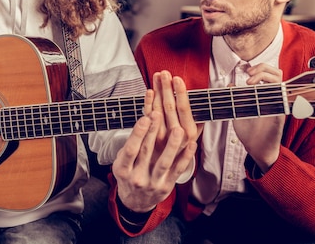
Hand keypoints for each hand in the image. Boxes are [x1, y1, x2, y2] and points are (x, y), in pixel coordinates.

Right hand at [112, 71, 197, 212]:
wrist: (135, 202)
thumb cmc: (129, 173)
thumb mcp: (122, 161)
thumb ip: (131, 143)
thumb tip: (144, 116)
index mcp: (123, 168)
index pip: (131, 149)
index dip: (138, 133)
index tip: (145, 117)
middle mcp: (137, 176)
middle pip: (146, 151)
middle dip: (153, 131)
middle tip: (159, 113)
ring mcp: (153, 182)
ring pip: (163, 162)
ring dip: (172, 145)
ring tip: (178, 130)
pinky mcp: (167, 186)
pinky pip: (177, 170)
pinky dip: (185, 157)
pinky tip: (191, 145)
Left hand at [144, 71, 201, 154]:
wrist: (163, 173)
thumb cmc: (180, 150)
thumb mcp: (194, 137)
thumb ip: (197, 122)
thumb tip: (200, 102)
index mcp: (189, 133)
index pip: (184, 109)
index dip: (180, 93)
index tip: (177, 79)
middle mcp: (175, 136)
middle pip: (169, 107)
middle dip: (166, 88)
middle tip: (164, 73)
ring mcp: (159, 138)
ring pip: (157, 110)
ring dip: (157, 91)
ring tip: (156, 77)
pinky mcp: (146, 139)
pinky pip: (146, 118)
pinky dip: (146, 103)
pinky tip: (149, 92)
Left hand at [232, 63, 284, 172]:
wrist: (256, 150)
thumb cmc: (250, 133)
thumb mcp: (239, 112)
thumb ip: (236, 98)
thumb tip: (230, 85)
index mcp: (265, 95)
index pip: (268, 73)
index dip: (258, 67)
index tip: (245, 69)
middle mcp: (273, 98)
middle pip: (277, 73)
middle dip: (262, 68)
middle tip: (249, 74)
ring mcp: (277, 104)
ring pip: (280, 81)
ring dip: (265, 76)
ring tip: (250, 81)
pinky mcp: (279, 114)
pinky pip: (280, 98)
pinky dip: (269, 92)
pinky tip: (257, 94)